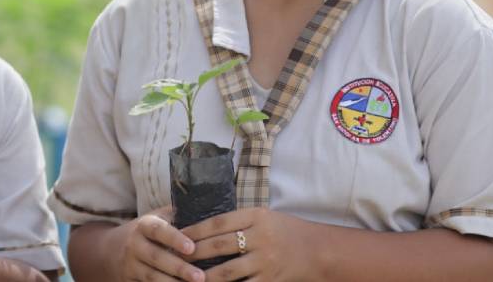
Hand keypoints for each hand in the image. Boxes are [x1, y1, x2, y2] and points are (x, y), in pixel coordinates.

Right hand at [114, 206, 204, 281]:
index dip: (174, 238)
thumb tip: (208, 205)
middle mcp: (134, 245)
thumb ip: (177, 214)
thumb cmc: (147, 232)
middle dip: (179, 268)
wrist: (111, 250)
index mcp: (144, 226)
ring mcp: (130, 265)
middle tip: (200, 277)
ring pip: (152, 277)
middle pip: (156, 257)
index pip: (158, 230)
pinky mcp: (129, 281)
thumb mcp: (157, 218)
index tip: (191, 247)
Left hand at [181, 208, 311, 281]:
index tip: (178, 234)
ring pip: (226, 272)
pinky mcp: (269, 281)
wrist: (318, 251)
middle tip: (174, 257)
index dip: (195, 229)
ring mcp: (265, 262)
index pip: (218, 222)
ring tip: (186, 278)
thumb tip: (204, 226)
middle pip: (219, 246)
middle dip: (194, 253)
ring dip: (203, 277)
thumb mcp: (264, 216)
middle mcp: (260, 238)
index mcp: (257, 217)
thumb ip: (239, 220)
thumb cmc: (286, 231)